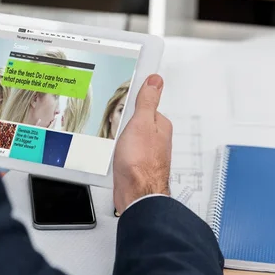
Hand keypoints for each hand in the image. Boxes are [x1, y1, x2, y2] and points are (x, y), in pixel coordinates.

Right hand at [113, 74, 171, 213]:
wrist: (136, 194)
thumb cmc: (140, 162)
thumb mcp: (141, 123)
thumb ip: (147, 101)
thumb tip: (155, 80)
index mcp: (161, 125)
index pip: (146, 105)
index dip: (132, 104)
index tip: (122, 105)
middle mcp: (157, 139)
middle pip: (137, 121)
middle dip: (124, 122)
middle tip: (115, 124)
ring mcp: (147, 152)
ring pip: (130, 137)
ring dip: (120, 138)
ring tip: (113, 140)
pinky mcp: (137, 164)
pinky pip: (126, 150)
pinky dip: (118, 150)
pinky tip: (114, 154)